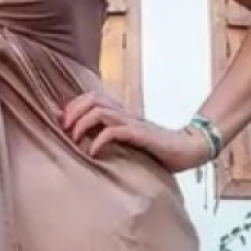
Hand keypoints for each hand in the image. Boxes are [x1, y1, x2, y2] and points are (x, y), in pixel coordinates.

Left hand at [62, 92, 210, 173]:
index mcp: (121, 113)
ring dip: (82, 124)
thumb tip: (83, 141)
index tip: (62, 122)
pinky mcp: (141, 135)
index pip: (92, 97)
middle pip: (93, 98)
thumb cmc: (157, 150)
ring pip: (100, 111)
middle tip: (64, 129)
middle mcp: (125, 114)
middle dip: (74, 111)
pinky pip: (114, 131)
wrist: (188, 150)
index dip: (73, 105)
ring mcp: (133, 123)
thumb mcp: (128, 141)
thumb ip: (109, 136)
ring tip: (74, 139)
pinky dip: (98, 141)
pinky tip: (92, 153)